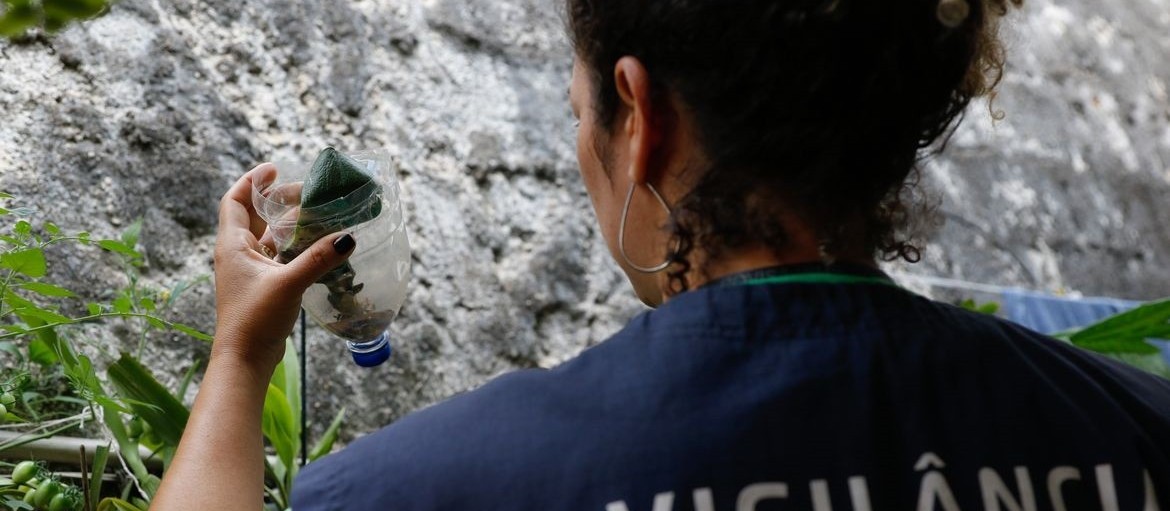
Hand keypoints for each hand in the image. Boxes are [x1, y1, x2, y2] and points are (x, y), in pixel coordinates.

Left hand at [212, 163, 355, 377]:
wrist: (244, 360)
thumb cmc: (255, 319)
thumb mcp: (288, 284)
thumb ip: (318, 259)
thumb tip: (347, 237)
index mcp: (233, 245)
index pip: (235, 201)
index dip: (252, 181)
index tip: (273, 168)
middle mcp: (238, 254)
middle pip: (255, 215)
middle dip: (278, 200)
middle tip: (306, 193)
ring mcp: (250, 271)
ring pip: (268, 237)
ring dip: (288, 224)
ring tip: (314, 213)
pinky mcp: (262, 286)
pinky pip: (278, 256)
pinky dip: (294, 247)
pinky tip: (315, 246)